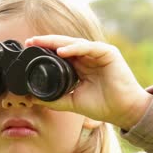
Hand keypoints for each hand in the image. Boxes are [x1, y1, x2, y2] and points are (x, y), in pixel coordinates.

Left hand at [25, 35, 152, 130]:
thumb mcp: (71, 102)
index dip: (44, 50)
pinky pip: (88, 47)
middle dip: (46, 42)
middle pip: (64, 45)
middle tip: (30, 42)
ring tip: (41, 43)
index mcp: (79, 66)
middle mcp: (87, 57)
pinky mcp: (108, 53)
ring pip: (74, 43)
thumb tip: (32, 98)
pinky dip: (74, 48)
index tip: (28, 50)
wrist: (123, 111)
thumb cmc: (102, 105)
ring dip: (56, 42)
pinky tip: (61, 52)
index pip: (59, 54)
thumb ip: (54, 99)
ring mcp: (98, 53)